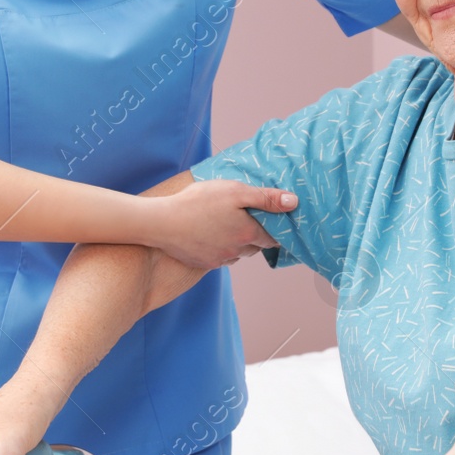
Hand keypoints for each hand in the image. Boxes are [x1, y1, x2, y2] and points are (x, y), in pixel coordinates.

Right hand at [144, 179, 290, 268]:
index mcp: (249, 234)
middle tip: (250, 217)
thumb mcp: (235, 191)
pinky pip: (220, 256)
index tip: (276, 221)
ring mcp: (219, 259)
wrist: (160, 223)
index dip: (277, 229)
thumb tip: (294, 202)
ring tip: (228, 223)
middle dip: (256, 234)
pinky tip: (210, 233)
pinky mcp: (203, 263)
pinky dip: (221, 247)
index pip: (274, 238)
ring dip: (238, 241)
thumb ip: (266, 198)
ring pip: (238, 252)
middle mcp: (237, 251)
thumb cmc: (198, 202)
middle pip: (256, 246)